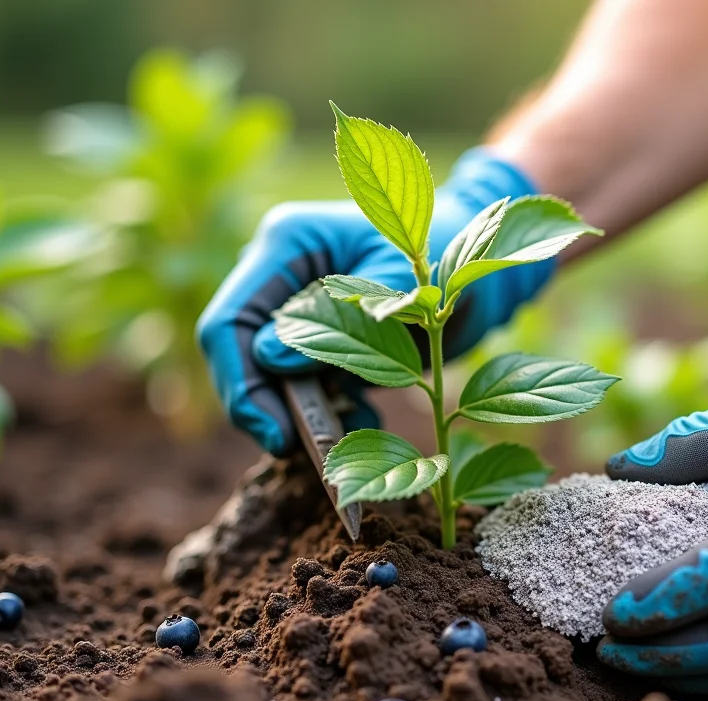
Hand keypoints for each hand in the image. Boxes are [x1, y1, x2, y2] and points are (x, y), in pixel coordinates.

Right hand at [197, 149, 548, 453]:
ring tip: (340, 438)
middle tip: (295, 448)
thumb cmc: (443, 252)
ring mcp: (297, 306)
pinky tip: (366, 422)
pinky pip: (305, 384)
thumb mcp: (398, 280)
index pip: (228, 321)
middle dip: (264, 406)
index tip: (273, 431)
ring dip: (300, 414)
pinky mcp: (319, 337)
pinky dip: (331, 410)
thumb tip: (270, 358)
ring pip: (269, 376)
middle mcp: (281, 274)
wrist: (478, 267)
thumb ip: (338, 317)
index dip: (239, 381)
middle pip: (239, 353)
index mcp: (288, 244)